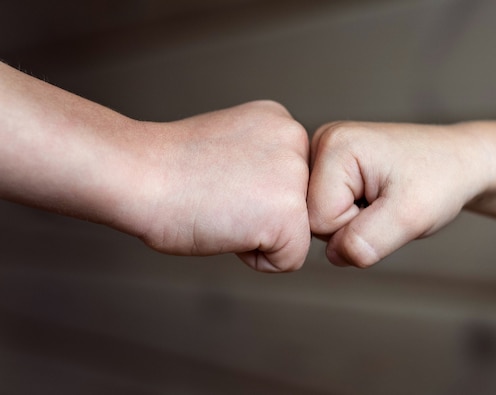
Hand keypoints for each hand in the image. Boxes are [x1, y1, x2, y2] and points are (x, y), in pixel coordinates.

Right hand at [123, 101, 310, 271]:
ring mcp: (296, 175)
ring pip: (296, 232)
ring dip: (258, 234)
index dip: (254, 195)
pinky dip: (255, 259)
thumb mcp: (231, 148)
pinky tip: (226, 227)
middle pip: (298, 206)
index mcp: (280, 121)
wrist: (137, 174)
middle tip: (219, 196)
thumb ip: (262, 162)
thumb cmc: (167, 168)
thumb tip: (273, 193)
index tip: (220, 183)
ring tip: (222, 208)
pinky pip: (289, 259)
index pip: (292, 181)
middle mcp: (295, 139)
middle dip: (260, 214)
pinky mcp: (290, 213)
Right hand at [307, 121, 491, 267]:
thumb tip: (334, 254)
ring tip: (382, 199)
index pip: (317, 220)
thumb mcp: (410, 217)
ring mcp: (324, 152)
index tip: (386, 206)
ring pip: (319, 218)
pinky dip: (353, 214)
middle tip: (386, 204)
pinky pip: (327, 210)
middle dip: (351, 226)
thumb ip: (366, 241)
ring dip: (353, 221)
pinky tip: (374, 197)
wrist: (460, 162)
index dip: (354, 228)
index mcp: (335, 145)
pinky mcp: (331, 165)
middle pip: (313, 218)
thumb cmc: (441, 179)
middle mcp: (322, 142)